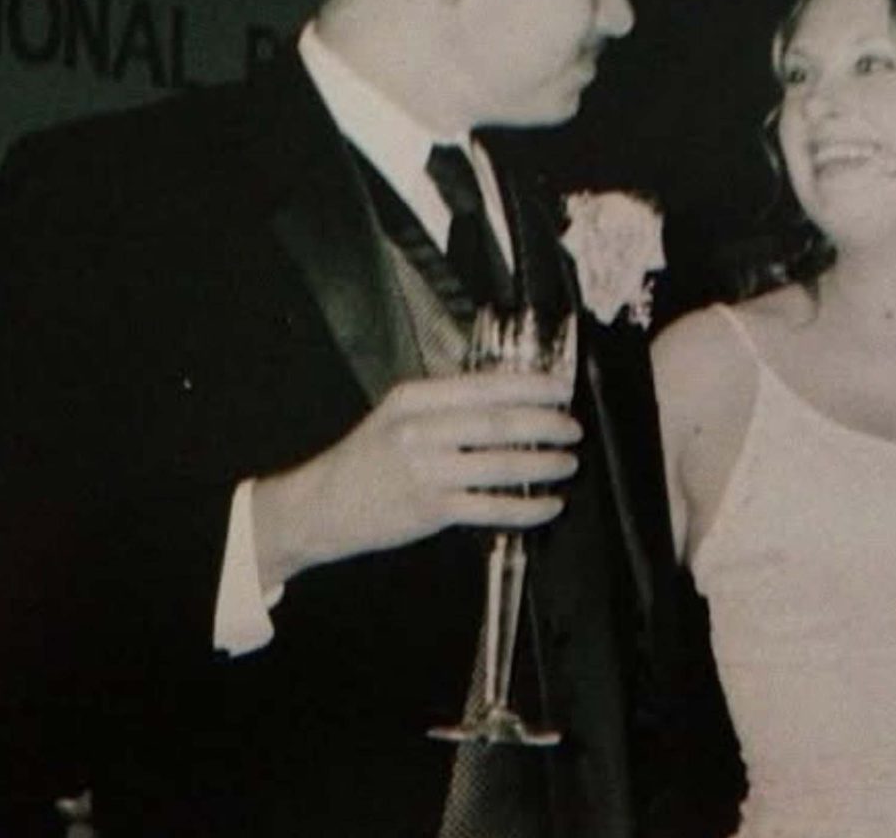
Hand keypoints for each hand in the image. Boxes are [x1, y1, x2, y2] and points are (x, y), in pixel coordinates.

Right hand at [251, 371, 579, 586]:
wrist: (321, 505)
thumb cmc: (368, 457)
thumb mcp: (398, 415)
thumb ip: (446, 404)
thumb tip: (509, 395)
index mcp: (414, 398)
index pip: (483, 386)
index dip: (530, 386)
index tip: (562, 388)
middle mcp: (420, 430)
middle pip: (497, 423)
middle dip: (545, 424)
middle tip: (574, 428)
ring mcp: (425, 472)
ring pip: (499, 465)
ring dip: (542, 465)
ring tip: (569, 464)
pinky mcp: (430, 510)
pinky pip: (490, 508)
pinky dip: (526, 508)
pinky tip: (549, 505)